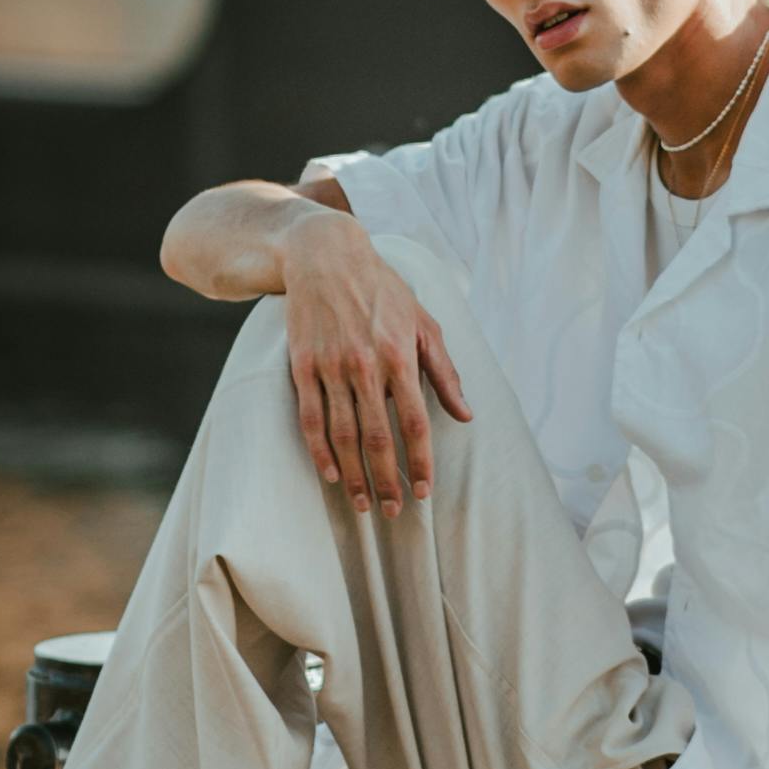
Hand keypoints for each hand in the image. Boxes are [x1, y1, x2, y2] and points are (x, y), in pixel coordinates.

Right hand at [279, 220, 471, 511]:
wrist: (326, 256)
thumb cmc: (383, 290)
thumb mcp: (424, 322)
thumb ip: (445, 371)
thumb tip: (466, 415)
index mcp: (401, 355)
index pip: (416, 422)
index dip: (421, 461)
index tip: (425, 491)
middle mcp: (366, 364)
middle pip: (378, 437)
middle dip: (387, 480)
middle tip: (394, 511)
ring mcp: (331, 366)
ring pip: (343, 435)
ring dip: (354, 475)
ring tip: (364, 503)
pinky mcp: (303, 365)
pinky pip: (310, 417)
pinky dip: (319, 451)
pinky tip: (330, 474)